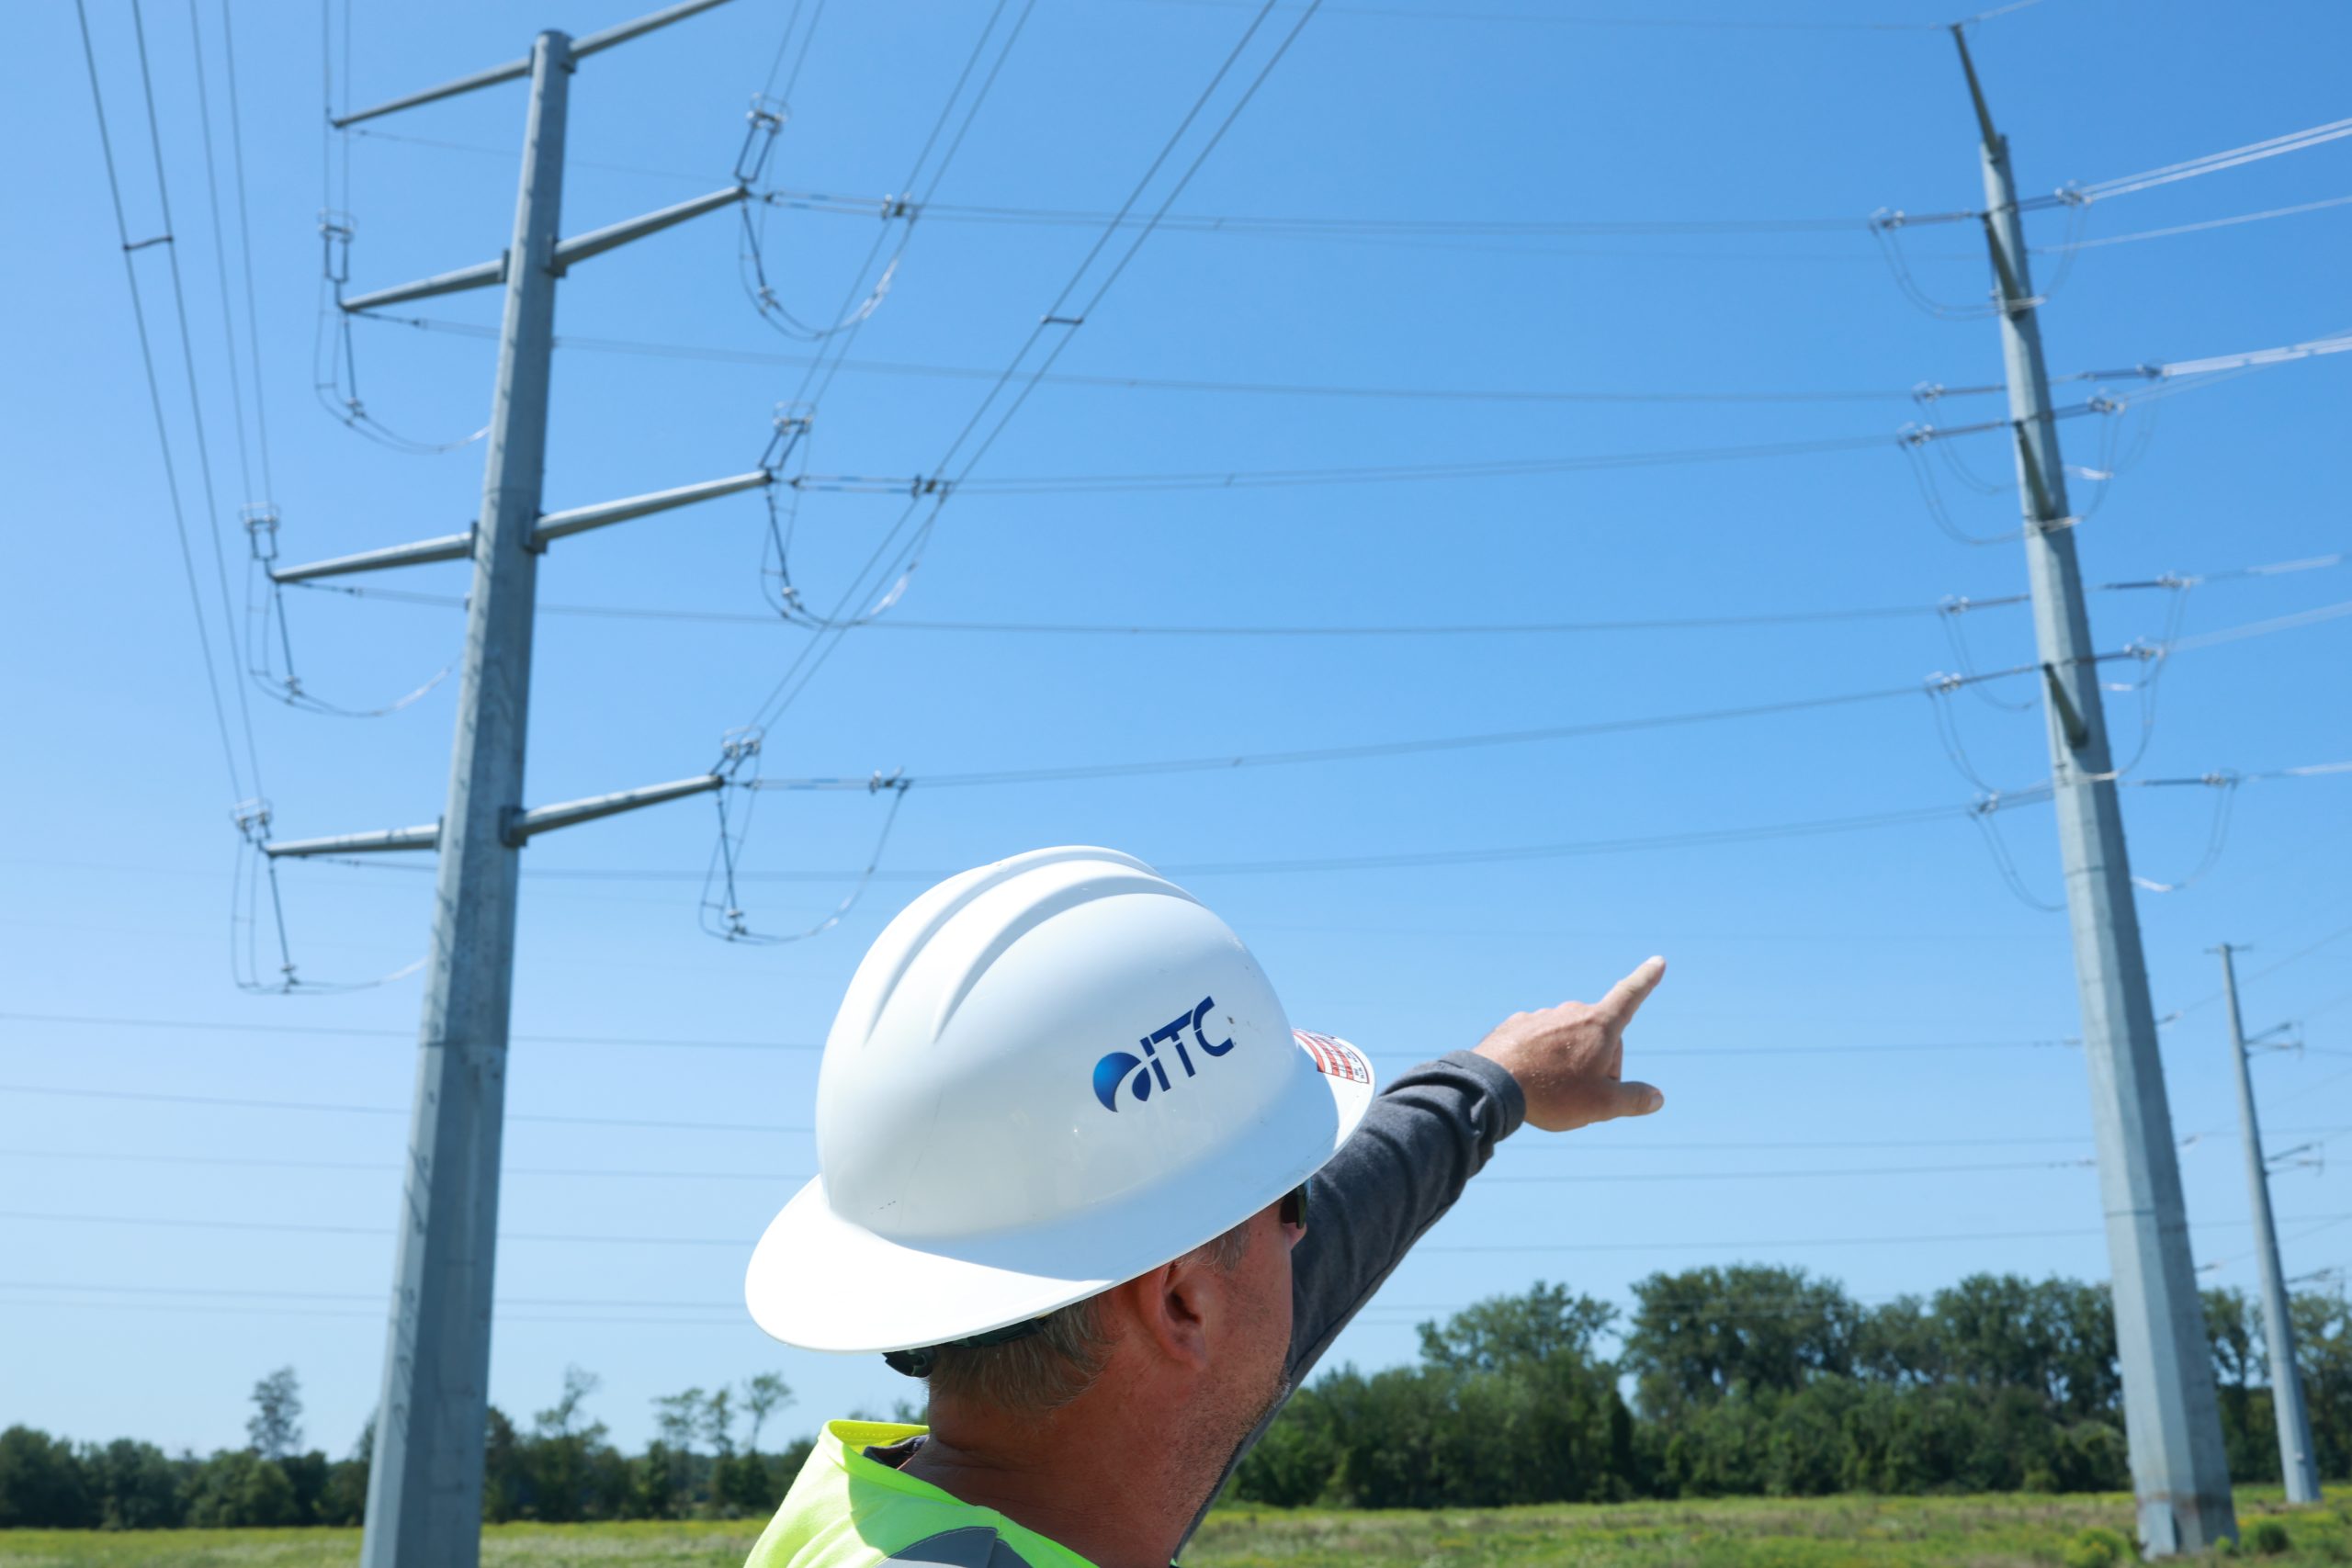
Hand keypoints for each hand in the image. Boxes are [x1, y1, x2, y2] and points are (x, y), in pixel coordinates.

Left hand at [1472, 957, 1666, 1132]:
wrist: (1491, 1085)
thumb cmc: (1553, 1093)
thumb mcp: (1602, 1105)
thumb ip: (1633, 1100)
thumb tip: (1657, 1097)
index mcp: (1599, 1025)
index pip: (1630, 996)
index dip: (1646, 980)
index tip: (1657, 960)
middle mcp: (1571, 1012)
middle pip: (1599, 1036)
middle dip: (1599, 1063)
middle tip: (1581, 1093)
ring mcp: (1542, 1016)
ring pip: (1568, 1041)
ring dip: (1568, 1062)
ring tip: (1550, 1089)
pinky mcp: (1517, 1025)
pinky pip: (1539, 1042)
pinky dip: (1541, 1059)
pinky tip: (1529, 1079)